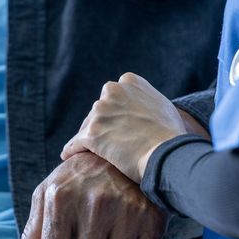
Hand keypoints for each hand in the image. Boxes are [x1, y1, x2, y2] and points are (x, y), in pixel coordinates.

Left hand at [60, 73, 187, 183]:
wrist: (168, 153)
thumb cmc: (171, 134)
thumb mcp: (163, 105)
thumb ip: (146, 99)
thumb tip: (142, 105)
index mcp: (129, 81)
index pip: (113, 95)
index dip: (114, 111)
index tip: (117, 123)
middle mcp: (112, 91)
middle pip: (99, 110)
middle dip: (101, 124)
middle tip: (107, 142)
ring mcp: (100, 112)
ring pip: (87, 126)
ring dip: (89, 138)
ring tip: (88, 152)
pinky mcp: (91, 134)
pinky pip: (75, 143)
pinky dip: (72, 150)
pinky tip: (68, 157)